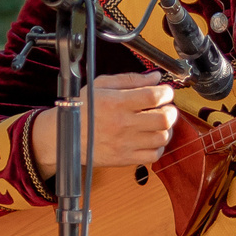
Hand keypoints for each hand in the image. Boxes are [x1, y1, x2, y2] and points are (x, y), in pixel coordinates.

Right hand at [30, 72, 178, 172]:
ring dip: (166, 128)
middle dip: (170, 110)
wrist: (65, 136)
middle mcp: (123, 124)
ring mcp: (125, 143)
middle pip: (163, 119)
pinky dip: (158, 146)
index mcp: (117, 103)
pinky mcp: (125, 158)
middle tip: (165, 107)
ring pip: (162, 137)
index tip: (165, 91)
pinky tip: (151, 138)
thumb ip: (130, 79)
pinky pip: (154, 155)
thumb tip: (155, 77)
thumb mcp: (101, 85)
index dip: (166, 92)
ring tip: (157, 122)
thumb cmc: (83, 109)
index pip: (154, 97)